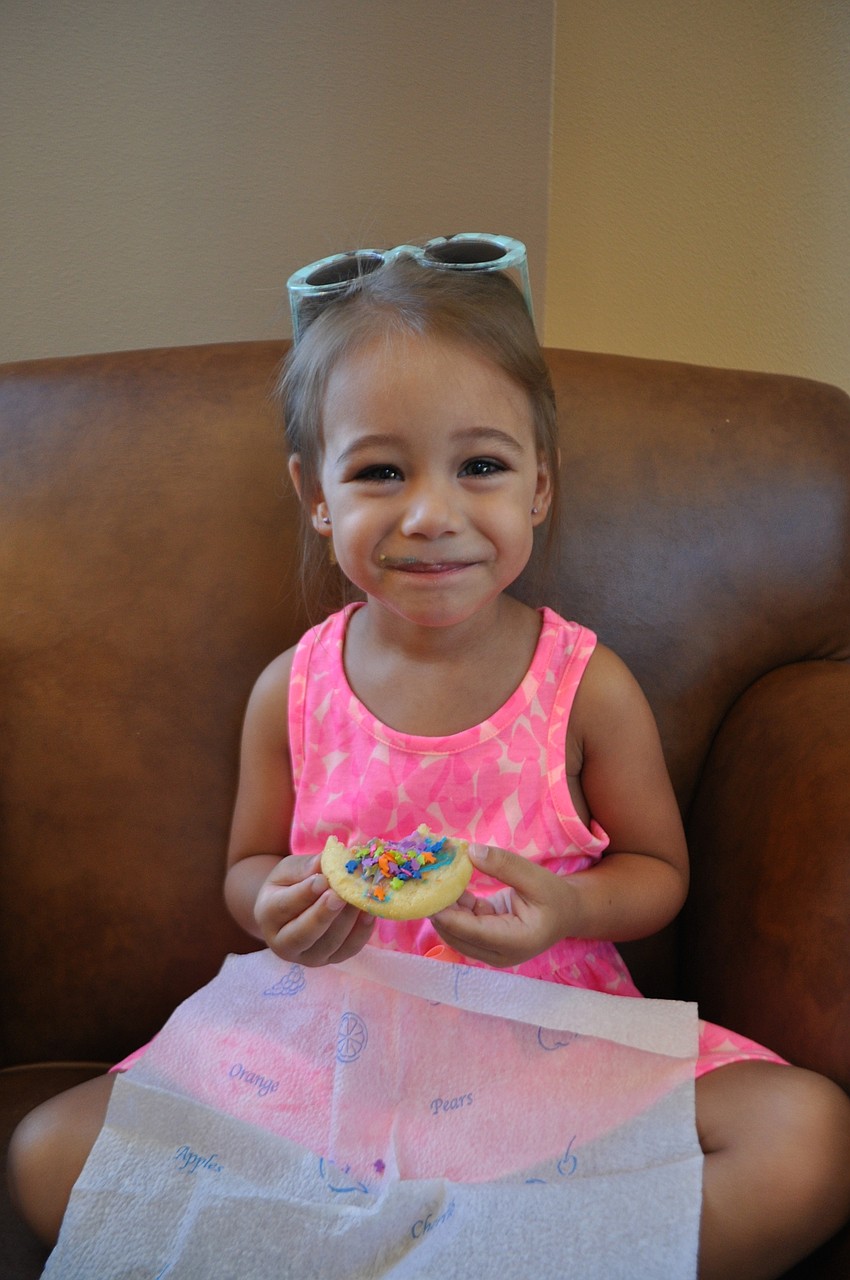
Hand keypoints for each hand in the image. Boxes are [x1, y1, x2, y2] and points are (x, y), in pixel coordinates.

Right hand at [254, 854, 374, 965]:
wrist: (293, 909)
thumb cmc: (289, 884)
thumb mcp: (289, 870)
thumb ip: (304, 867)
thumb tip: (325, 863)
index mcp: (267, 916)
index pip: (284, 907)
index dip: (304, 894)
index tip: (322, 880)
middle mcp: (283, 943)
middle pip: (303, 934)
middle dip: (324, 915)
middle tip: (340, 895)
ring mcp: (308, 956)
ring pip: (329, 943)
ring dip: (347, 920)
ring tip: (359, 897)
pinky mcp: (331, 960)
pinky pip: (349, 950)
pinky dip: (362, 932)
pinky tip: (369, 911)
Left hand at [431, 844, 573, 967]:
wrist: (565, 913)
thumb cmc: (554, 897)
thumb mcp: (535, 877)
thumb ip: (504, 865)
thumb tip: (470, 852)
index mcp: (515, 942)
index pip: (470, 931)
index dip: (445, 912)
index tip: (427, 889)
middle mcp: (498, 953)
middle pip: (456, 936)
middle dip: (437, 909)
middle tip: (421, 880)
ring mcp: (489, 951)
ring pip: (453, 933)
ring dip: (441, 908)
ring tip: (429, 880)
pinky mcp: (483, 941)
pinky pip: (460, 925)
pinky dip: (451, 907)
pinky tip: (446, 884)